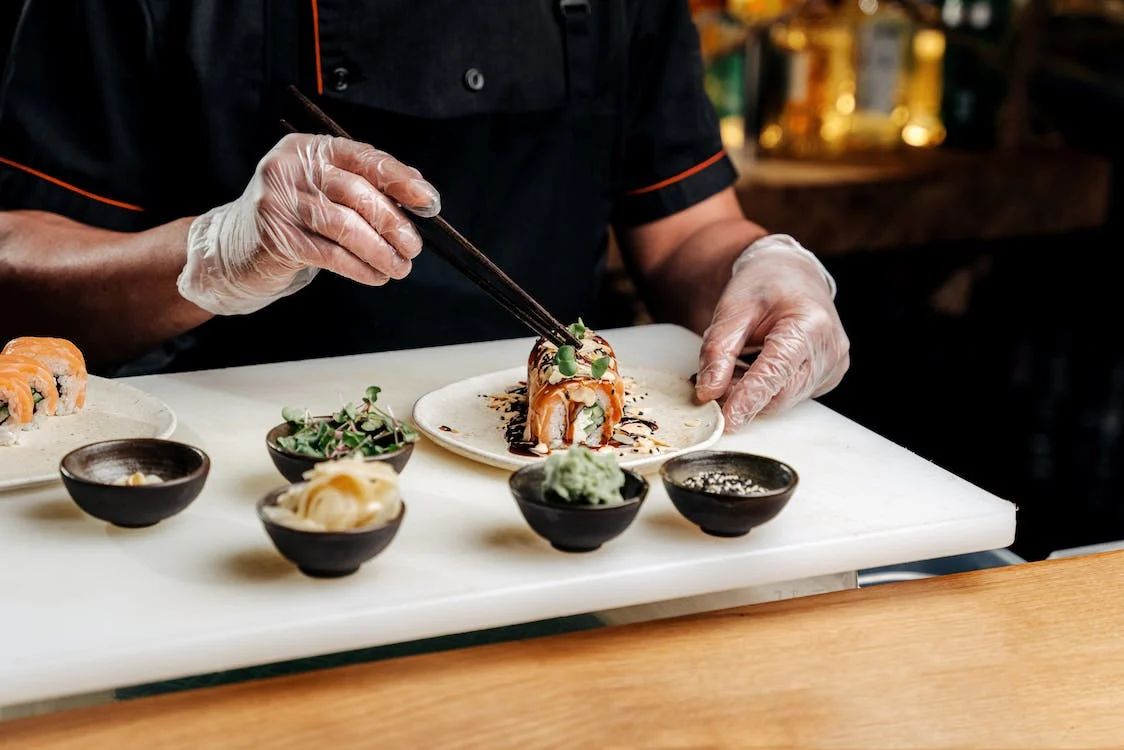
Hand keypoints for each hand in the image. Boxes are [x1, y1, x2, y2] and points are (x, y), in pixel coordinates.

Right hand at [178, 133, 439, 314]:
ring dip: (380, 251)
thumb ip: (363, 187)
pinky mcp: (275, 236)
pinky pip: (330, 254)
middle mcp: (289, 168)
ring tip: (399, 267)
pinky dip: (360, 268)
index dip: (401, 180)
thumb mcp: (324, 193)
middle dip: (394, 224)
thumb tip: (419, 194)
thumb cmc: (292, 220)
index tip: (429, 202)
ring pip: (346, 226)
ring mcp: (278, 201)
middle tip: (413, 247)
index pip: (364, 157)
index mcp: (309, 148)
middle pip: (358, 193)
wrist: (233, 250)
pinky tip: (375, 276)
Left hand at [695, 235, 849, 431]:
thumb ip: (718, 351)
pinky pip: (791, 395)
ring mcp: (833, 366)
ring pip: (784, 399)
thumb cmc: (765, 285)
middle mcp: (830, 348)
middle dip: (744, 397)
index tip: (728, 419)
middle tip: (713, 387)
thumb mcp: (732, 308)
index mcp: (811, 323)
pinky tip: (755, 369)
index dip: (750, 397)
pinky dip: (767, 390)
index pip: (777, 370)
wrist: (793, 274)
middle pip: (781, 392)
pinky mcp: (828, 376)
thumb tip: (708, 393)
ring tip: (736, 367)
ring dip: (754, 395)